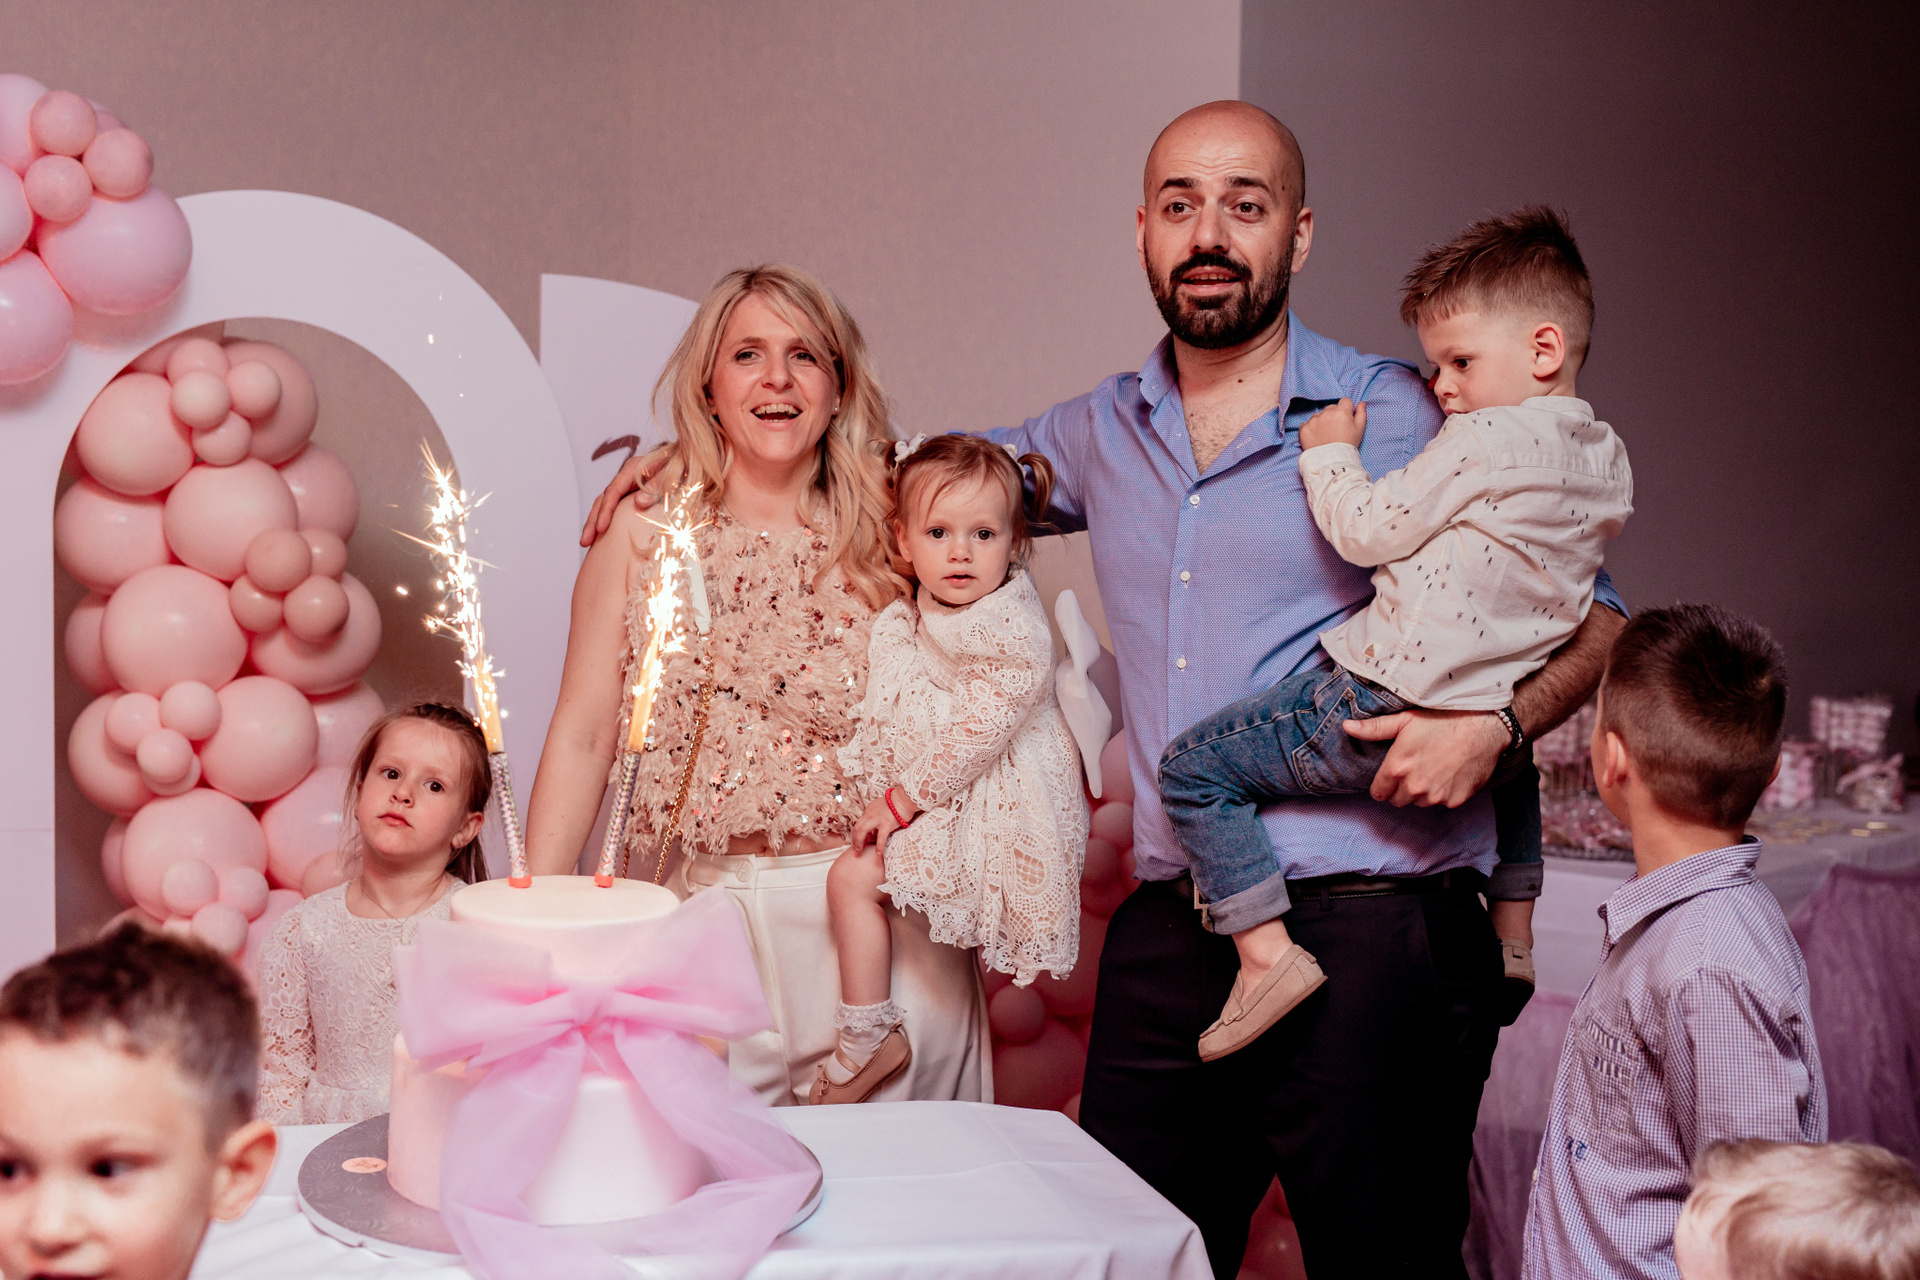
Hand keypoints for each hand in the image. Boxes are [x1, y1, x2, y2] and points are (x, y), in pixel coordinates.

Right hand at [579, 444, 680, 545]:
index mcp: (633, 468)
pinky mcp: (631, 496)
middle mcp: (627, 477)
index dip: (606, 510)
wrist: (690, 461)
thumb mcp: (673, 474)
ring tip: (586, 543)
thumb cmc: (683, 465)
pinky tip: (601, 537)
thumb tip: (638, 502)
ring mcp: (628, 486)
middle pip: (604, 498)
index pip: (613, 490)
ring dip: (595, 523)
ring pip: (605, 504)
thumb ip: (657, 486)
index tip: (601, 528)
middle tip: (585, 542)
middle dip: (593, 520)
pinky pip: (615, 509)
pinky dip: (607, 522)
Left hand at [849, 791, 915, 856]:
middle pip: (857, 828)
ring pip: (862, 832)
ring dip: (859, 843)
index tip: (860, 841)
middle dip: (854, 840)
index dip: (858, 834)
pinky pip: (880, 838)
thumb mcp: (881, 808)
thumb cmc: (896, 803)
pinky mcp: (887, 824)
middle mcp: (870, 814)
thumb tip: (875, 830)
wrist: (904, 798)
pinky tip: (878, 853)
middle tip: (855, 849)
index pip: (859, 823)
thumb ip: (876, 817)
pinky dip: (878, 846)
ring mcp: (877, 819)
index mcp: (869, 810)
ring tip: (859, 852)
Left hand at [1300, 398, 1366, 450]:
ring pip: (1319, 415)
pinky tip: (1316, 438)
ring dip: (1322, 421)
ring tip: (1325, 435)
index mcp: (1342, 411)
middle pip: (1331, 408)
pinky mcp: (1304, 429)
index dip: (1347, 409)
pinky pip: (1307, 424)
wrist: (1332, 463)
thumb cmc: (1348, 446)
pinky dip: (1310, 429)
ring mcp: (1314, 420)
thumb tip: (1361, 403)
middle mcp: (1327, 413)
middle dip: (1334, 415)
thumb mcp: (1360, 430)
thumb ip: (1361, 413)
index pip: (1345, 401)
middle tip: (1336, 430)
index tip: (1346, 419)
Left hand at [1343, 708, 1506, 806]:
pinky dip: (1445, 792)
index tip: (1392, 775)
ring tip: (1434, 767)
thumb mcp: (1404, 720)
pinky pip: (1442, 803)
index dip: (1384, 784)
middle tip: (1415, 767)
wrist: (1484, 725)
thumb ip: (1374, 728)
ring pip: (1420, 802)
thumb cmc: (1442, 719)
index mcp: (1397, 768)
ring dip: (1423, 791)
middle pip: (1398, 800)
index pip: (1378, 793)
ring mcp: (1436, 796)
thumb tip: (1346, 727)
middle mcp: (1414, 786)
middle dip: (1402, 788)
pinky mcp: (1455, 800)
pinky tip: (1450, 773)